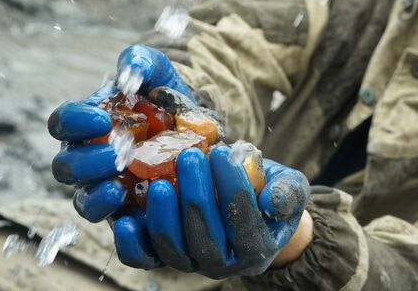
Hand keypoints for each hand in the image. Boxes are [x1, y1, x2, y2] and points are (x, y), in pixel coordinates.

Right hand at [47, 44, 194, 221]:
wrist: (200, 125)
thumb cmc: (168, 94)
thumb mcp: (159, 70)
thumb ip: (140, 62)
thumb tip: (129, 74)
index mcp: (88, 122)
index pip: (62, 123)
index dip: (74, 122)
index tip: (102, 118)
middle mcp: (90, 156)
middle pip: (66, 167)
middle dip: (87, 162)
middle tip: (118, 153)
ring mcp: (108, 185)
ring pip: (84, 200)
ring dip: (97, 194)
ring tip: (121, 186)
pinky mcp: (131, 209)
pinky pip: (115, 222)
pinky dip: (122, 216)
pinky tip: (141, 207)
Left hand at [111, 146, 310, 277]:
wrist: (251, 208)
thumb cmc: (269, 191)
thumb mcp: (290, 187)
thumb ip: (288, 193)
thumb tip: (273, 201)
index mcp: (256, 247)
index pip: (243, 223)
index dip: (232, 188)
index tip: (222, 153)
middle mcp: (224, 263)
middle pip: (205, 238)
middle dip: (195, 196)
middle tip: (189, 157)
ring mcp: (193, 262)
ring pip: (174, 248)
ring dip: (165, 214)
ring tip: (161, 181)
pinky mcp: (166, 257)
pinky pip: (146, 258)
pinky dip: (134, 243)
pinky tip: (127, 218)